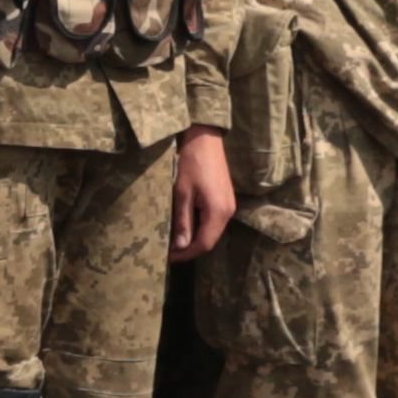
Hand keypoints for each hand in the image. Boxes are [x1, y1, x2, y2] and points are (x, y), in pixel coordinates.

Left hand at [171, 127, 236, 260]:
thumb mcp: (182, 194)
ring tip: (175, 241)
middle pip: (210, 240)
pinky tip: (186, 225)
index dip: (187, 254)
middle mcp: (228, 212)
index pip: (204, 243)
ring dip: (195, 238)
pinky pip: (214, 221)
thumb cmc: (191, 164)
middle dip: (190, 248)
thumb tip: (180, 246)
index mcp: (218, 212)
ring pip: (212, 231)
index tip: (169, 258)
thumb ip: (183, 221)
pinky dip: (200, 227)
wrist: (205, 140)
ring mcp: (229, 205)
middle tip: (170, 251)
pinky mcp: (225, 199)